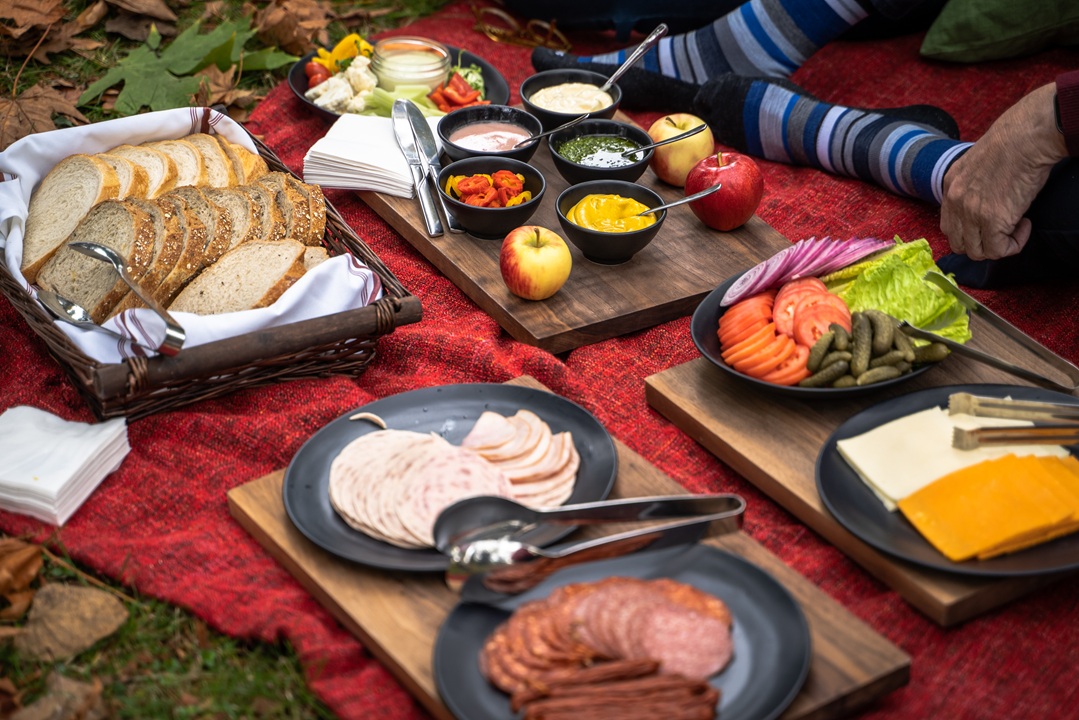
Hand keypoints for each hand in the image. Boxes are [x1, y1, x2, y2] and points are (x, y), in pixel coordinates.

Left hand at [940, 83, 1067, 260]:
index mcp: (950, 186)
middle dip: (981, 243)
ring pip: (976, 251)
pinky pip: (997, 250)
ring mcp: (971, 212)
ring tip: (1017, 225)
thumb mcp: (978, 163)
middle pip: (958, 243)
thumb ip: (973, 185)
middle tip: (1003, 229)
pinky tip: (1024, 225)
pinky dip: (1013, 244)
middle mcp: (955, 201)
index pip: (948, 226)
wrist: (1026, 136)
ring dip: (998, 245)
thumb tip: (986, 202)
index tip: (990, 223)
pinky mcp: (992, 219)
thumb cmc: (1013, 143)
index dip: (970, 232)